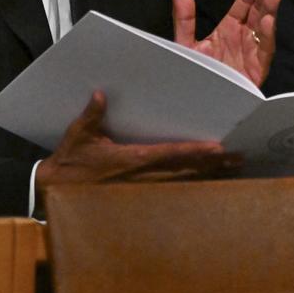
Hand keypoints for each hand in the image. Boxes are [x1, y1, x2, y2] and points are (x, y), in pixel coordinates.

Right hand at [35, 91, 237, 200]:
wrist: (54, 194)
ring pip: (184, 183)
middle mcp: (143, 177)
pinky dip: (193, 186)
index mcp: (132, 160)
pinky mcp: (140, 197)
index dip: (195, 152)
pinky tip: (209, 182)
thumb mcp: (78, 136)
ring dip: (209, 176)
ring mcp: (144, 190)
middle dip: (213, 165)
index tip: (217, 148)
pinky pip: (173, 191)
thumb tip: (100, 95)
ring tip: (233, 168)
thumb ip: (92, 116)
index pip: (170, 154)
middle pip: (186, 170)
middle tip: (239, 158)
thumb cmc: (69, 163)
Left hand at [173, 0, 281, 86]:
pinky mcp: (256, 68)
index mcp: (230, 28)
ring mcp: (252, 52)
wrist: (198, 104)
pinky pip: (265, 49)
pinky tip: (270, 20)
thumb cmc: (195, 75)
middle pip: (258, 9)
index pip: (245, 2)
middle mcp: (244, 37)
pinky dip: (268, 34)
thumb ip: (184, 17)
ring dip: (271, 8)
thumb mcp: (186, 43)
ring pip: (265, 26)